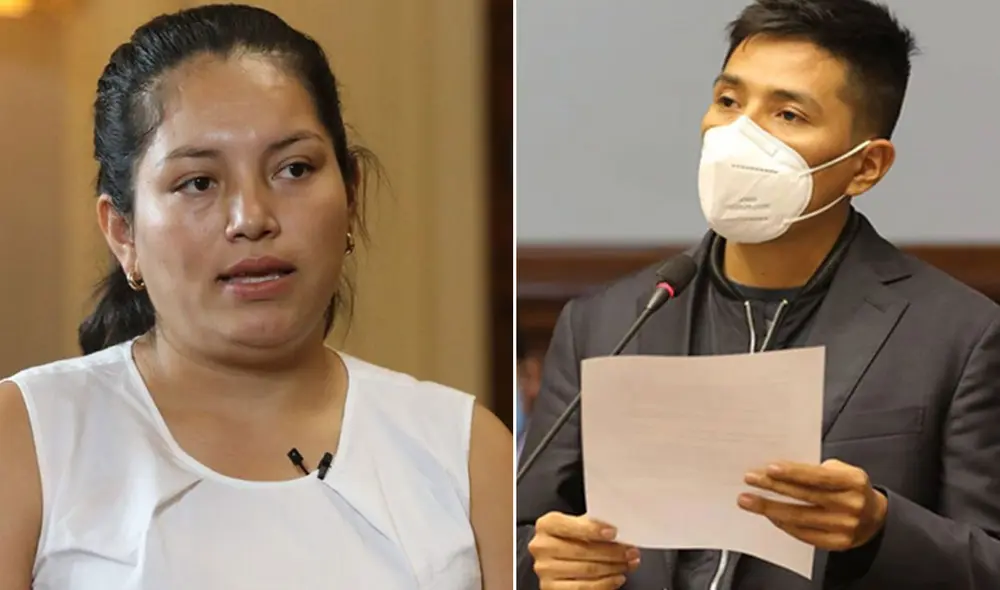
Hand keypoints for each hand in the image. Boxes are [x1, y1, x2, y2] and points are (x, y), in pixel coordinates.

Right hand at [528, 512, 639, 588]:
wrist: (555, 558)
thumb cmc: (570, 539)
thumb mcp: (577, 525)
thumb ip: (592, 525)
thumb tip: (618, 530)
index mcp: (546, 525)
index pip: (570, 526)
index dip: (593, 530)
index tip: (614, 532)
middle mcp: (542, 547)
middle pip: (582, 550)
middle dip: (612, 552)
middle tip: (631, 552)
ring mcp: (545, 570)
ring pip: (587, 570)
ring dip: (613, 568)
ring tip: (628, 564)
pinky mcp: (551, 588)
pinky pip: (584, 588)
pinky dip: (605, 584)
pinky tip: (617, 578)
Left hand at [738, 459, 887, 551]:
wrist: (874, 518)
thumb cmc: (849, 487)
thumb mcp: (841, 470)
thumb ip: (816, 469)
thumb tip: (779, 469)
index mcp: (854, 481)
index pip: (819, 477)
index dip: (794, 472)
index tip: (769, 468)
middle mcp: (851, 505)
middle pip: (806, 496)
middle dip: (773, 487)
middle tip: (750, 480)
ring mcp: (845, 527)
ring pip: (800, 517)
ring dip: (770, 508)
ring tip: (747, 500)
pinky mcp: (837, 543)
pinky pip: (804, 534)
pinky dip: (783, 523)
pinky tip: (768, 515)